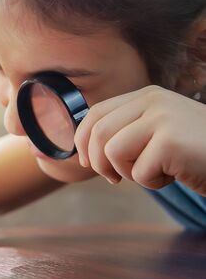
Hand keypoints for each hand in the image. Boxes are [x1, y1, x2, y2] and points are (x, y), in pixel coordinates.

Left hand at [74, 85, 205, 194]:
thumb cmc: (196, 152)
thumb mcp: (160, 130)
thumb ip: (128, 131)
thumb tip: (85, 148)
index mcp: (146, 96)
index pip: (96, 113)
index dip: (83, 139)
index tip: (87, 161)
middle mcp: (152, 101)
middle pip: (99, 133)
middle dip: (99, 161)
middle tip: (114, 178)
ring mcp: (163, 119)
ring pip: (113, 152)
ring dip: (129, 172)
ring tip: (155, 172)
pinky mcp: (171, 141)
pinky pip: (139, 172)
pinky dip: (153, 183)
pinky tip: (175, 175)